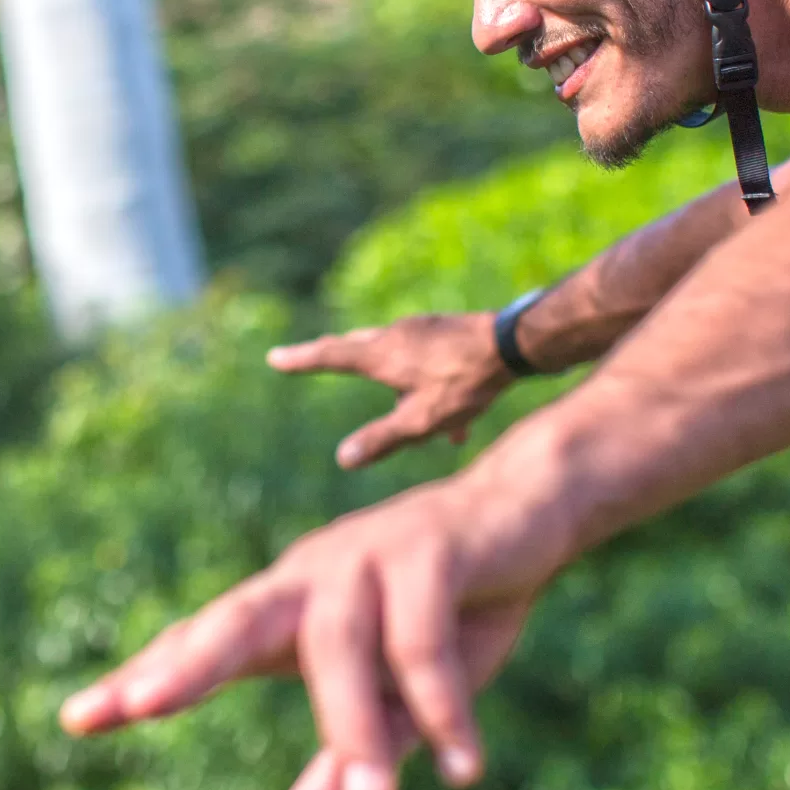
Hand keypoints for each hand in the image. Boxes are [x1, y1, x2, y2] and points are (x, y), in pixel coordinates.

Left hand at [59, 464, 562, 789]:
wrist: (524, 516)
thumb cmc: (444, 610)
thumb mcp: (393, 705)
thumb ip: (342, 770)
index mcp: (288, 608)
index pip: (203, 641)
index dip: (143, 677)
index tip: (76, 719)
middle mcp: (312, 577)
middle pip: (236, 616)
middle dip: (187, 662)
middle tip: (140, 705)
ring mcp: (368, 556)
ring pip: (339, 645)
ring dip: (354, 727)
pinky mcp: (432, 550)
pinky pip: (424, 640)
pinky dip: (443, 706)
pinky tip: (463, 768)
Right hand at [268, 313, 514, 468]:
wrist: (514, 344)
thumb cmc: (466, 383)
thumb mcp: (421, 421)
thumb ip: (382, 439)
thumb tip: (344, 458)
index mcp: (381, 355)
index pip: (329, 356)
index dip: (300, 360)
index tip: (275, 358)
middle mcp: (395, 336)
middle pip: (355, 347)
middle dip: (333, 356)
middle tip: (309, 357)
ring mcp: (421, 331)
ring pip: (394, 357)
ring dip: (390, 383)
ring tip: (404, 414)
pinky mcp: (445, 333)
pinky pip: (423, 361)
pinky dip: (424, 387)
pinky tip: (456, 423)